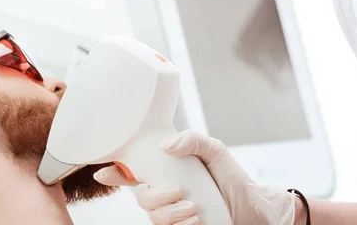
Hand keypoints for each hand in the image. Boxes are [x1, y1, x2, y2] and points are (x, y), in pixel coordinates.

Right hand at [94, 130, 297, 224]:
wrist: (255, 207)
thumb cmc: (232, 177)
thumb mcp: (215, 150)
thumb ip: (192, 140)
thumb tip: (166, 146)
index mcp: (165, 172)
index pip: (132, 173)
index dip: (113, 173)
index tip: (102, 172)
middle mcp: (165, 193)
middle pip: (141, 198)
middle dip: (154, 196)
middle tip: (177, 191)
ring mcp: (173, 213)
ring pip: (153, 216)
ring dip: (170, 213)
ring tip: (193, 208)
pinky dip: (179, 224)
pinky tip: (196, 219)